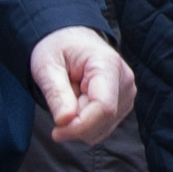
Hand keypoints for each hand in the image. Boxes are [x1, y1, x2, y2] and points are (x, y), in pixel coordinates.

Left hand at [30, 26, 133, 144]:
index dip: (79, 126)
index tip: (56, 132)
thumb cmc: (58, 48)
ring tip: (70, 97)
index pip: (103, 108)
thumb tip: (65, 121)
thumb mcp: (46, 65)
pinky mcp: (122, 105)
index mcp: (108, 65)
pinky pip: (101, 129)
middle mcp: (124, 81)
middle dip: (75, 124)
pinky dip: (84, 123)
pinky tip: (77, 103)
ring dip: (78, 123)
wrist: (70, 39)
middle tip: (57, 102)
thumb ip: (55, 93)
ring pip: (101, 129)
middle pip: (103, 121)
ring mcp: (126, 94)